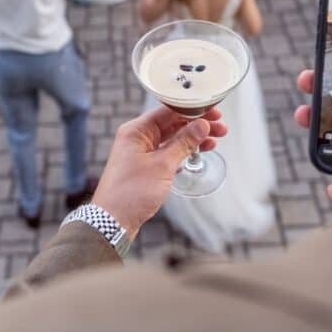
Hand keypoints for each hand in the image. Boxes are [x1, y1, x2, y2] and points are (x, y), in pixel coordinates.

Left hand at [93, 107, 227, 236]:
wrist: (112, 221)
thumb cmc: (130, 193)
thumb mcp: (162, 166)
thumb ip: (184, 143)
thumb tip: (201, 126)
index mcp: (136, 130)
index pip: (169, 110)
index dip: (193, 109)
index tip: (213, 113)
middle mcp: (137, 137)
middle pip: (172, 123)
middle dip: (197, 125)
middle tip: (220, 127)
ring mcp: (141, 152)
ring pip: (173, 138)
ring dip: (193, 139)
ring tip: (215, 140)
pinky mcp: (145, 165)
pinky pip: (168, 152)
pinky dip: (183, 151)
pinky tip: (199, 152)